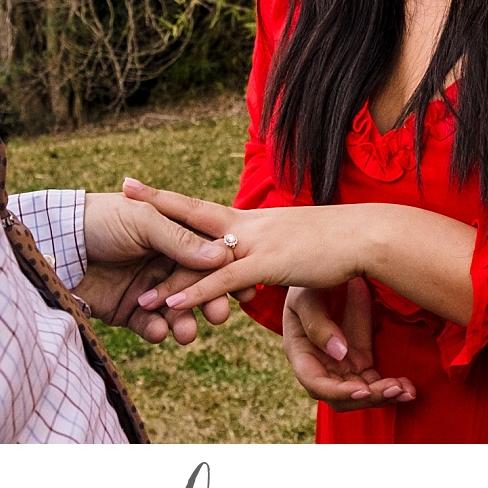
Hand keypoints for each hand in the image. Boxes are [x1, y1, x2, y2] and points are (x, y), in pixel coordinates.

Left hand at [78, 192, 238, 344]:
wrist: (53, 244)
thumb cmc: (99, 220)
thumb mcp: (143, 222)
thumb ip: (180, 241)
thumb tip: (223, 256)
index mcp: (172, 234)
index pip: (207, 255)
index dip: (225, 273)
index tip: (243, 290)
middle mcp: (164, 261)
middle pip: (196, 286)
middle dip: (209, 302)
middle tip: (219, 316)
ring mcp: (147, 287)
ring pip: (176, 310)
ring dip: (185, 322)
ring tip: (186, 333)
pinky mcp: (128, 310)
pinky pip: (150, 324)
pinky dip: (157, 330)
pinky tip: (158, 331)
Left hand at [123, 179, 369, 314]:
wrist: (365, 234)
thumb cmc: (336, 241)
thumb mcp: (295, 242)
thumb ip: (270, 249)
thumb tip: (257, 258)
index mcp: (252, 220)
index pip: (202, 206)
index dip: (171, 197)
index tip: (140, 183)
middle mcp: (248, 225)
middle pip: (192, 212)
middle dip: (155, 203)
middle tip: (121, 190)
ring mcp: (256, 242)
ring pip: (202, 258)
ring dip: (170, 280)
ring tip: (139, 297)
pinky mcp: (267, 264)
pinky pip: (222, 280)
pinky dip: (196, 293)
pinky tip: (173, 304)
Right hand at [284, 282, 416, 410]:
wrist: (331, 264)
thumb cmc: (311, 278)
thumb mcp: (306, 296)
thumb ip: (318, 324)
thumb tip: (339, 354)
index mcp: (301, 353)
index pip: (316, 383)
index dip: (337, 392)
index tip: (362, 390)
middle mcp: (321, 365)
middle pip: (341, 396)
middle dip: (368, 397)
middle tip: (394, 388)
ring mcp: (342, 364)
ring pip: (361, 393)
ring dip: (383, 396)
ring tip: (406, 390)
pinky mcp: (361, 359)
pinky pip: (375, 382)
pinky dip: (391, 387)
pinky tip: (409, 387)